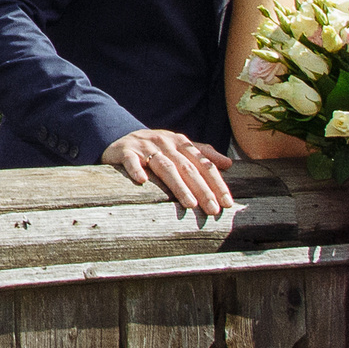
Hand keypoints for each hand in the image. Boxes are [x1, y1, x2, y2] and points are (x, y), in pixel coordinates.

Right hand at [101, 128, 235, 216]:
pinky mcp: (125, 151)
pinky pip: (131, 161)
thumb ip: (203, 154)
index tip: (227, 202)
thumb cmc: (156, 147)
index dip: (216, 183)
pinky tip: (142, 181)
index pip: (203, 164)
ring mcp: (145, 147)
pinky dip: (136, 169)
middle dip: (202, 189)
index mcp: (181, 143)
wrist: (121, 137)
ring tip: (189, 204)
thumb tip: (228, 163)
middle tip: (213, 209)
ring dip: (178, 185)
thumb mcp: (179, 147)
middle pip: (187, 167)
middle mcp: (165, 143)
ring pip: (164, 167)